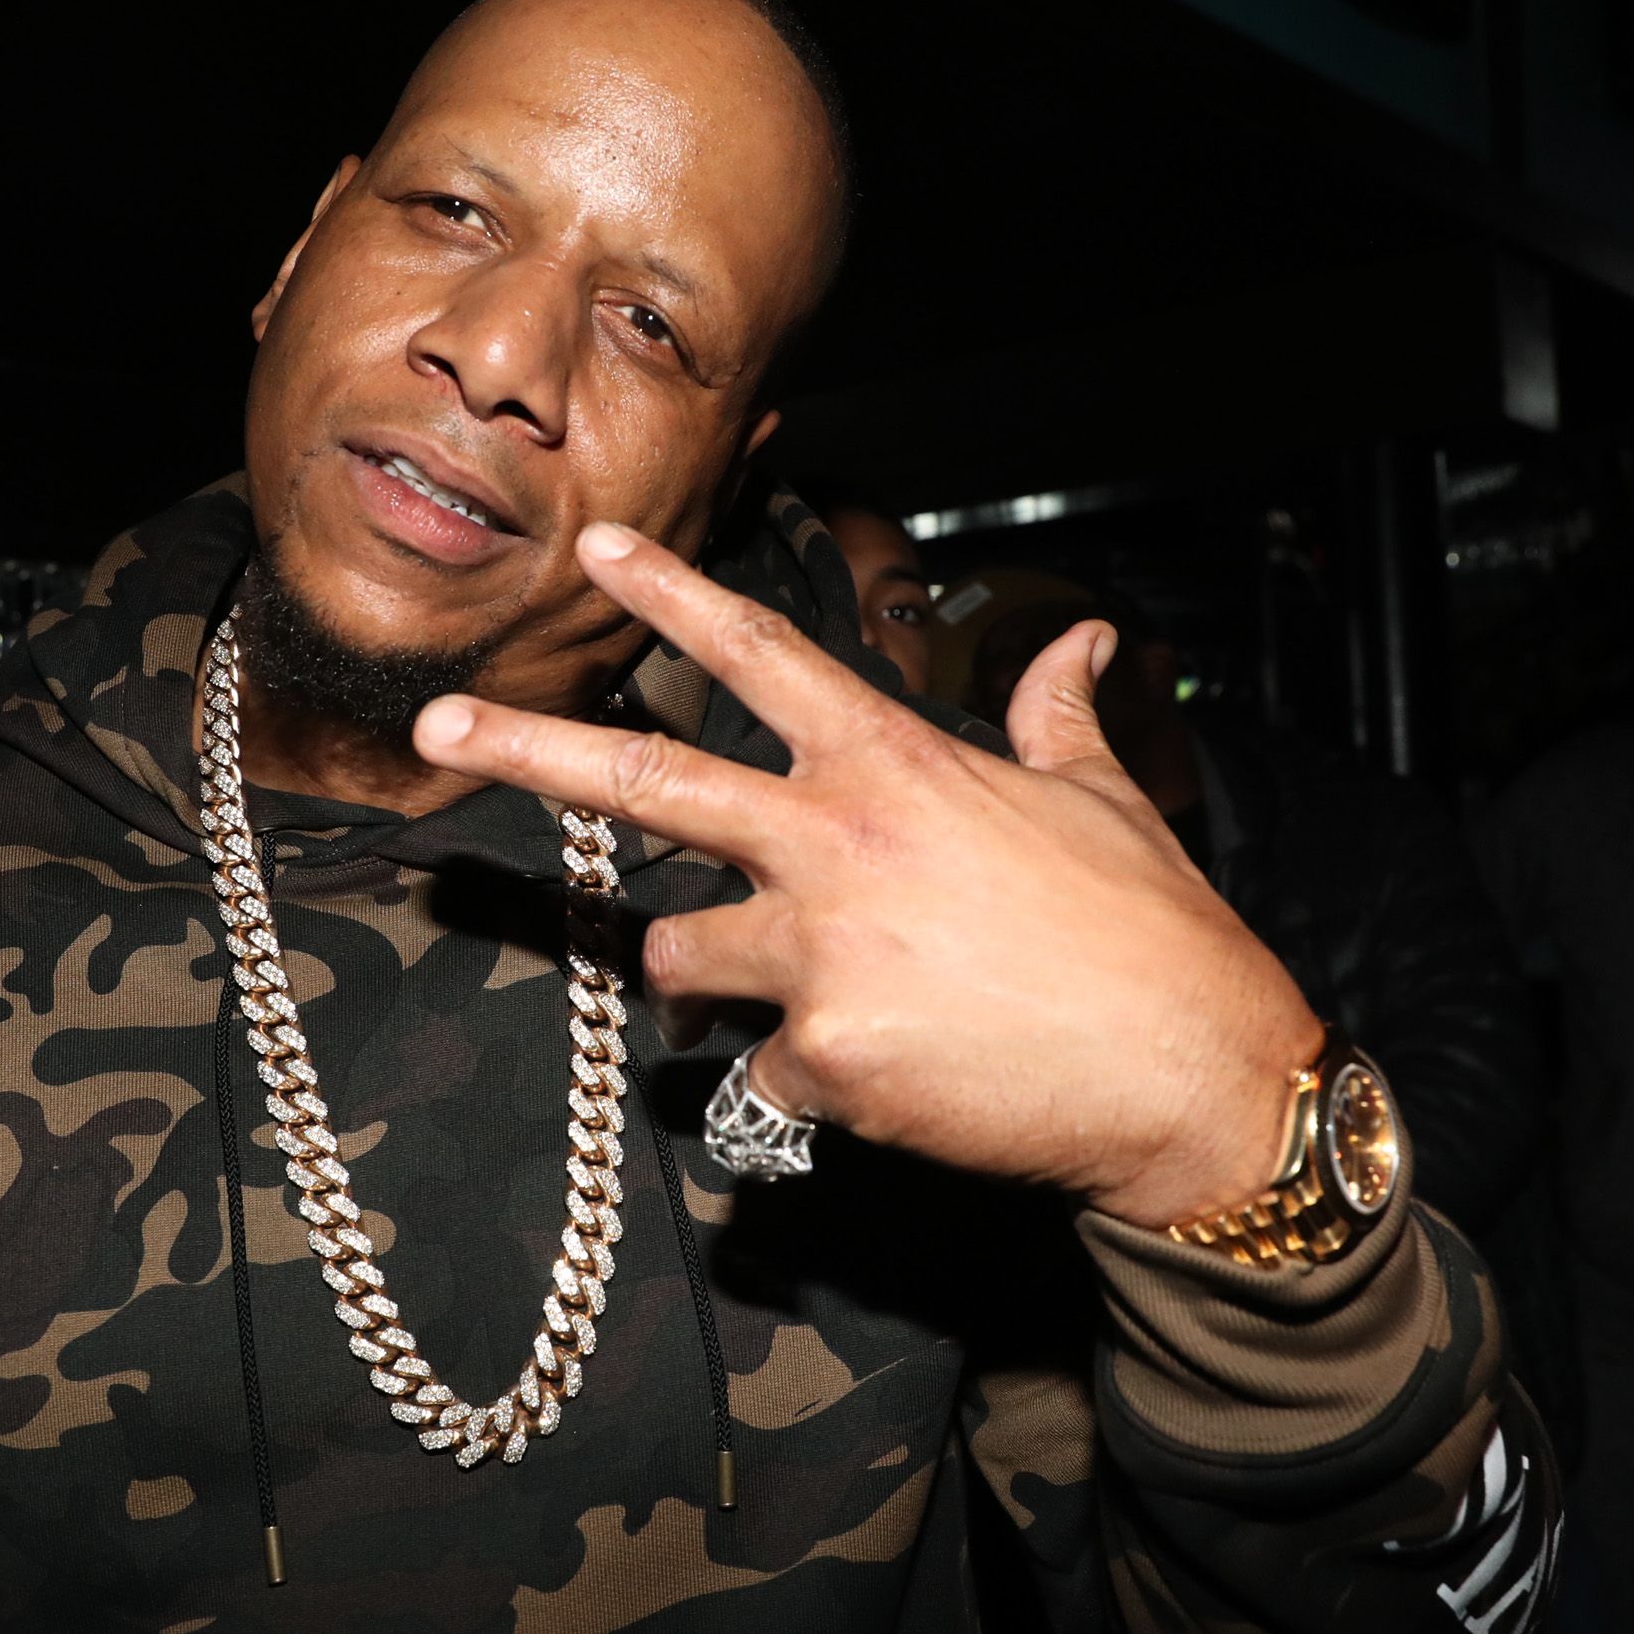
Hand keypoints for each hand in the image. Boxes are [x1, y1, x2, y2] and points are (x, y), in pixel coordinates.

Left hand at [412, 522, 1320, 1229]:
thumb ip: (1054, 712)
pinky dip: (809, 1084)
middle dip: (528, 750)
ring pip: (682, 957)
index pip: (763, 657)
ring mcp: (821, 952)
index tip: (602, 549)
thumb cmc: (1152, 934)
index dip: (676, 595)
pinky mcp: (823, 1059)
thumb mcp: (1101, 799)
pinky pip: (764, 1076)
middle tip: (438, 723)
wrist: (1194, 1077)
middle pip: (649, 783)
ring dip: (710, 973)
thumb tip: (1081, 636)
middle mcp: (838, 843)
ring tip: (810, 990)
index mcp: (897, 766)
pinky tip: (898, 1082)